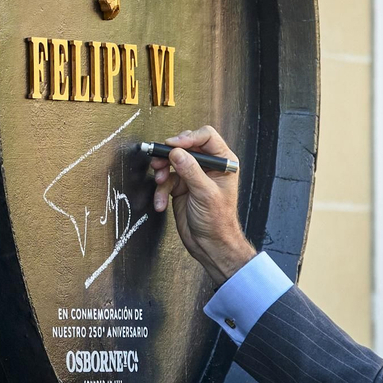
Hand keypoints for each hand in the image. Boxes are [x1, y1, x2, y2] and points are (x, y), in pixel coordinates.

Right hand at [150, 126, 256, 286]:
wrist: (210, 245)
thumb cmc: (218, 221)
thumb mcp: (205, 193)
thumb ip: (191, 170)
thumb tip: (177, 152)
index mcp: (222, 162)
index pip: (206, 137)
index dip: (188, 138)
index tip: (173, 145)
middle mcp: (208, 166)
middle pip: (185, 146)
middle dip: (171, 154)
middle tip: (159, 161)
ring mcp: (193, 176)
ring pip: (172, 162)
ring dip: (162, 171)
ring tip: (159, 181)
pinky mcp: (181, 187)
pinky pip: (166, 180)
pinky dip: (160, 190)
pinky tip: (160, 202)